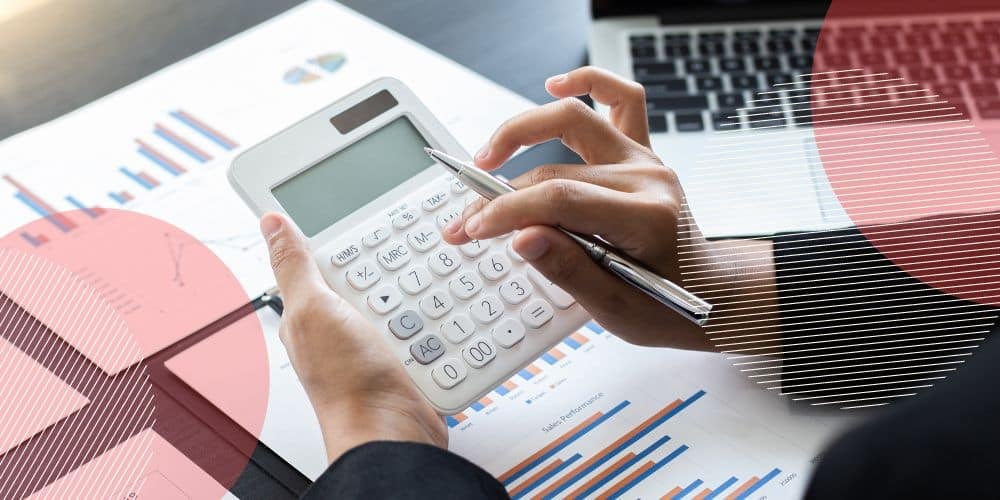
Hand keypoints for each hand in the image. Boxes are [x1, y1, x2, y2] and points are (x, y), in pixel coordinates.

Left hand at [260, 213, 446, 462]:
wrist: (392, 432)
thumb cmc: (347, 383)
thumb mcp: (313, 309)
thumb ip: (294, 266)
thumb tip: (270, 223)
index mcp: (309, 311)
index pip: (324, 259)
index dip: (343, 238)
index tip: (366, 216)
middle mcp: (339, 328)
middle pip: (369, 275)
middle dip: (390, 263)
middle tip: (411, 247)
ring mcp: (373, 344)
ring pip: (400, 298)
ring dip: (418, 291)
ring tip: (432, 277)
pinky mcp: (405, 359)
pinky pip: (424, 325)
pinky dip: (435, 318)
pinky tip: (441, 312)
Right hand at [443, 67, 777, 347]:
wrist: (711, 293)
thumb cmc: (667, 306)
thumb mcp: (616, 308)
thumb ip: (568, 269)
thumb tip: (520, 237)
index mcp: (646, 219)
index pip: (561, 200)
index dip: (508, 211)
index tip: (473, 229)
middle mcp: (648, 178)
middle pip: (556, 169)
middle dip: (500, 194)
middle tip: (466, 221)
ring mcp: (645, 159)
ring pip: (574, 120)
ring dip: (522, 132)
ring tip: (485, 158)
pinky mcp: (641, 153)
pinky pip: (620, 99)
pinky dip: (587, 83)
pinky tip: (554, 86)